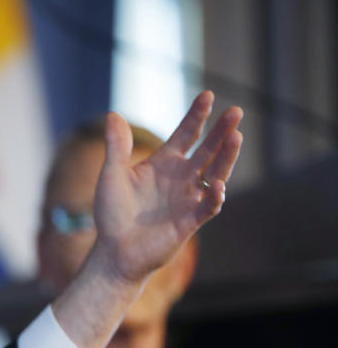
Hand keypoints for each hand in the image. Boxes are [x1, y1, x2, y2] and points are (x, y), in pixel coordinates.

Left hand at [92, 91, 242, 283]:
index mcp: (163, 163)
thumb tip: (112, 114)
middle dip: (221, 131)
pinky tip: (218, 185)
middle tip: (236, 112)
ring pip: (215, 173)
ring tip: (236, 137)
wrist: (114, 251)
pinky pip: (208, 206)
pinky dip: (215, 197)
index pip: (185, 134)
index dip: (196, 116)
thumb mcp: (111, 176)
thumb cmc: (112, 214)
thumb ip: (116, 147)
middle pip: (207, 149)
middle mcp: (181, 177)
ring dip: (226, 157)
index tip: (207, 95)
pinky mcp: (190, 221)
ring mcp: (188, 198)